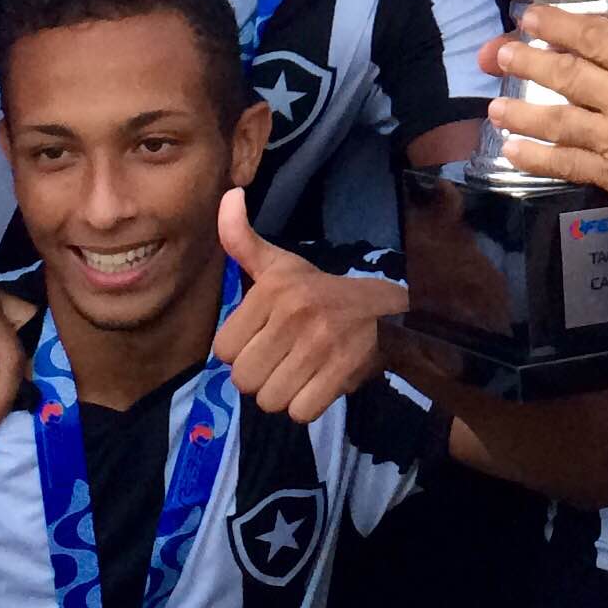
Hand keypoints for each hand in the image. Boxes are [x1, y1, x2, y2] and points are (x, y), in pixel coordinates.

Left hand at [213, 194, 397, 423]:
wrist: (385, 311)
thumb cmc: (321, 290)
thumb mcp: (280, 264)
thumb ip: (241, 238)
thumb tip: (228, 194)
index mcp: (272, 289)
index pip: (222, 349)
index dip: (240, 350)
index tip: (263, 338)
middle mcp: (293, 314)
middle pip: (243, 378)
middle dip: (260, 376)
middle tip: (282, 360)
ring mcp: (319, 345)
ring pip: (269, 400)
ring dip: (283, 394)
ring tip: (300, 372)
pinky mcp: (340, 373)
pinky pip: (300, 412)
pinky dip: (307, 406)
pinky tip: (318, 384)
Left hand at [480, 6, 607, 243]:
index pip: (595, 37)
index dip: (558, 24)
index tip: (531, 17)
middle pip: (567, 73)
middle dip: (529, 61)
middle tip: (501, 53)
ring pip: (557, 118)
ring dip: (522, 109)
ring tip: (494, 104)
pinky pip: (567, 164)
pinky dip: (536, 156)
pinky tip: (513, 149)